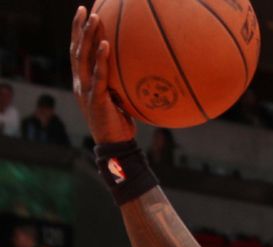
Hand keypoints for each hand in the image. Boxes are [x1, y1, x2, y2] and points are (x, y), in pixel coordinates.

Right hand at [70, 6, 135, 142]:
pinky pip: (98, 76)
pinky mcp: (96, 99)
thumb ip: (119, 83)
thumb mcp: (119, 98)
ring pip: (83, 59)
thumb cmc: (120, 122)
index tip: (82, 14)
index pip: (78, 53)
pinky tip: (105, 45)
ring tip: (95, 19)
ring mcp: (86, 91)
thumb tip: (135, 68)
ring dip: (88, 37)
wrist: (116, 146)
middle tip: (84, 9)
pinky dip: (101, 59)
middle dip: (79, 29)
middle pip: (76, 50)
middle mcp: (81, 84)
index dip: (78, 33)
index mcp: (84, 82)